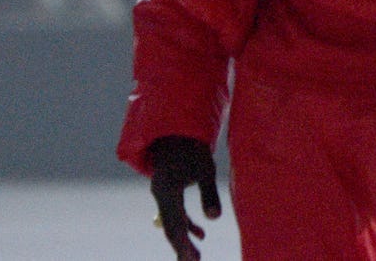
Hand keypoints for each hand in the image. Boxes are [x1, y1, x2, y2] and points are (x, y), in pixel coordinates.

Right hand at [149, 135, 220, 260]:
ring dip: (184, 237)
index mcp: (166, 190)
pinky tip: (200, 233)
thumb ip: (209, 193)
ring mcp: (162, 192)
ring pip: (172, 221)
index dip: (183, 245)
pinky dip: (185, 223)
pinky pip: (174, 212)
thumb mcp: (205, 168)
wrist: (178, 128)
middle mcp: (160, 194)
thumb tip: (215, 218)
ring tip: (197, 257)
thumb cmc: (193, 146)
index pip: (174, 225)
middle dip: (182, 247)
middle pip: (170, 227)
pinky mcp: (167, 189)